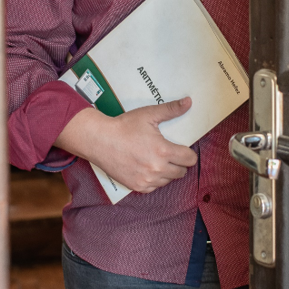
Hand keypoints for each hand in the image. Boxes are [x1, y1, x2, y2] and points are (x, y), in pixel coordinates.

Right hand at [55, 97, 197, 192]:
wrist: (99, 140)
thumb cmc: (123, 126)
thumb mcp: (148, 114)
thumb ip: (171, 109)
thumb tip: (189, 102)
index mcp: (163, 151)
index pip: (190, 159)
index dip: (189, 153)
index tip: (182, 148)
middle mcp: (157, 168)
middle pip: (182, 172)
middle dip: (179, 162)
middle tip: (170, 153)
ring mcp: (147, 179)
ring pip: (169, 180)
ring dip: (167, 172)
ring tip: (158, 160)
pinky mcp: (137, 186)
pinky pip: (154, 187)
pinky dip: (154, 179)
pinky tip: (148, 168)